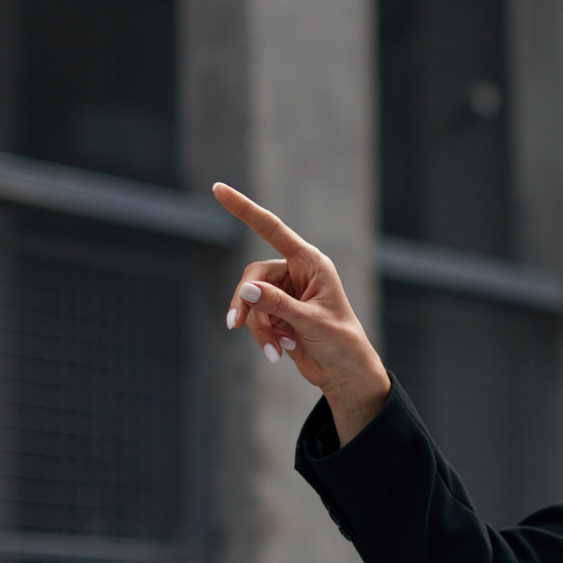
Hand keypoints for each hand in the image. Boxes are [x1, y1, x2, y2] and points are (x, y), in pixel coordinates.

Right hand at [213, 183, 391, 444]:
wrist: (345, 374)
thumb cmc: (340, 343)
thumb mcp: (310, 322)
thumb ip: (277, 304)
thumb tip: (244, 288)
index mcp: (311, 262)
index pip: (272, 229)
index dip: (245, 209)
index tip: (218, 188)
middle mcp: (297, 272)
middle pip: (252, 276)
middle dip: (245, 302)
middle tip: (235, 325)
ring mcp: (286, 293)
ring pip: (251, 302)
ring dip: (259, 328)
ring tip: (277, 349)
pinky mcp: (277, 313)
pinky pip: (255, 318)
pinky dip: (263, 337)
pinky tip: (279, 353)